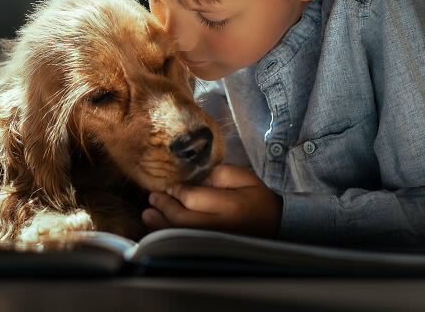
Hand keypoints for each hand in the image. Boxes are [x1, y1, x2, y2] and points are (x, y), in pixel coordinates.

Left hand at [142, 163, 282, 237]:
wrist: (276, 226)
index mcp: (230, 206)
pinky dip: (169, 236)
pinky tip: (160, 228)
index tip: (170, 186)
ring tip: (148, 213)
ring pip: (180, 235)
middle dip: (164, 207)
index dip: (177, 191)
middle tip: (152, 197)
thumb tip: (195, 179)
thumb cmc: (258, 199)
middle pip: (182, 219)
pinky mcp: (211, 250)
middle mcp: (220, 227)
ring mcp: (214, 242)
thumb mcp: (245, 178)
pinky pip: (184, 244)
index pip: (193, 198)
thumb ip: (220, 173)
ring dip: (161, 224)